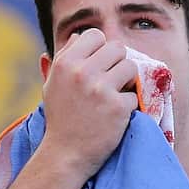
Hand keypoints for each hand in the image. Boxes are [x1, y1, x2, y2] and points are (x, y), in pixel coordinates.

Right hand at [37, 28, 139, 180]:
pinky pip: (136, 95)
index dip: (101, 48)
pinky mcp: (118, 107)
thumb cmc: (61, 118)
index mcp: (65, 63)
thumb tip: (79, 36)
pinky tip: (117, 115)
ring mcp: (101, 89)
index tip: (100, 65)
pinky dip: (130, 105)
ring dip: (128, 82)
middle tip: (113, 81)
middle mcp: (82, 72)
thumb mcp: (53, 84)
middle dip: (118, 63)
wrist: (65, 153)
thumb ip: (65, 58)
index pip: (95, 34)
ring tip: (116, 95)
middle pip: (118, 48)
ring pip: (131, 67)